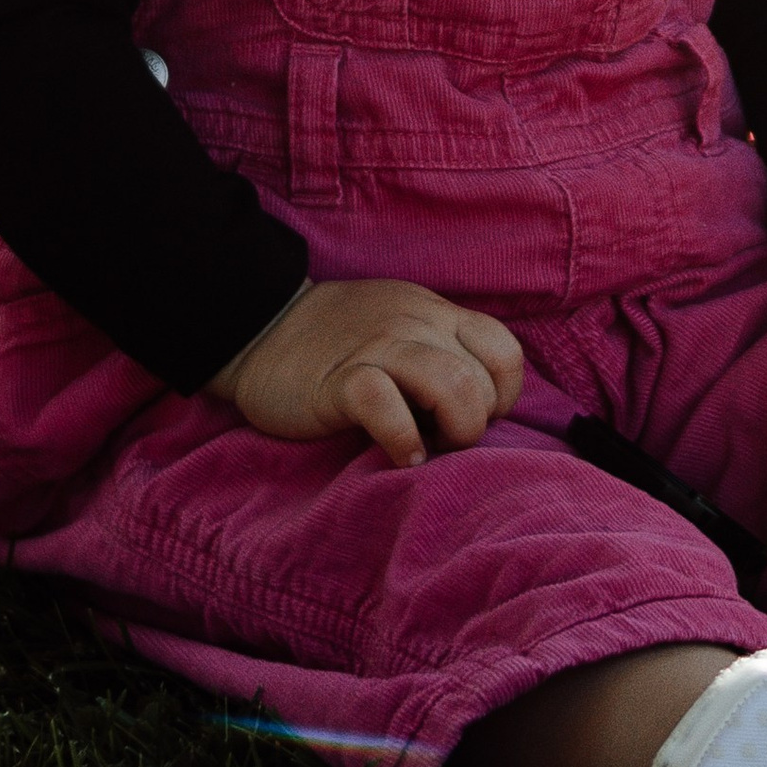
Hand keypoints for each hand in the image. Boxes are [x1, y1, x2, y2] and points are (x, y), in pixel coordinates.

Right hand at [207, 276, 524, 468]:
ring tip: (429, 447)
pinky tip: (401, 454)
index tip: (474, 417)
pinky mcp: (338, 381)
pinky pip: (385, 404)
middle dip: (475, 423)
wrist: (261, 328)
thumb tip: (483, 404)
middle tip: (442, 438)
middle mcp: (414, 324)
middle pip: (483, 377)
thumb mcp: (404, 327)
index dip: (502, 395)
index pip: (504, 350)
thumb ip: (443, 349)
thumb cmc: (340, 342)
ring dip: (452, 430)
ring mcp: (377, 349)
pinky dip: (402, 438)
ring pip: (451, 384)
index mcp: (435, 313)